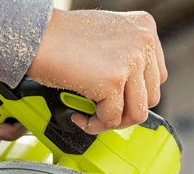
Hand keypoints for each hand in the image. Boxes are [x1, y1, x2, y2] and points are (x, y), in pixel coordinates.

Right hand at [27, 9, 167, 133]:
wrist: (36, 35)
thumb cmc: (60, 37)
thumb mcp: (106, 36)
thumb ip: (124, 56)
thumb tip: (129, 87)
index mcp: (144, 28)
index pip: (157, 77)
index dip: (135, 94)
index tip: (117, 100)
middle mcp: (143, 42)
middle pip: (150, 98)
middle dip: (124, 111)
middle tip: (101, 112)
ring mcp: (131, 61)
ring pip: (137, 113)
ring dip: (112, 122)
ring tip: (91, 117)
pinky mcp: (113, 80)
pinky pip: (111, 119)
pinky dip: (94, 125)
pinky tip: (79, 115)